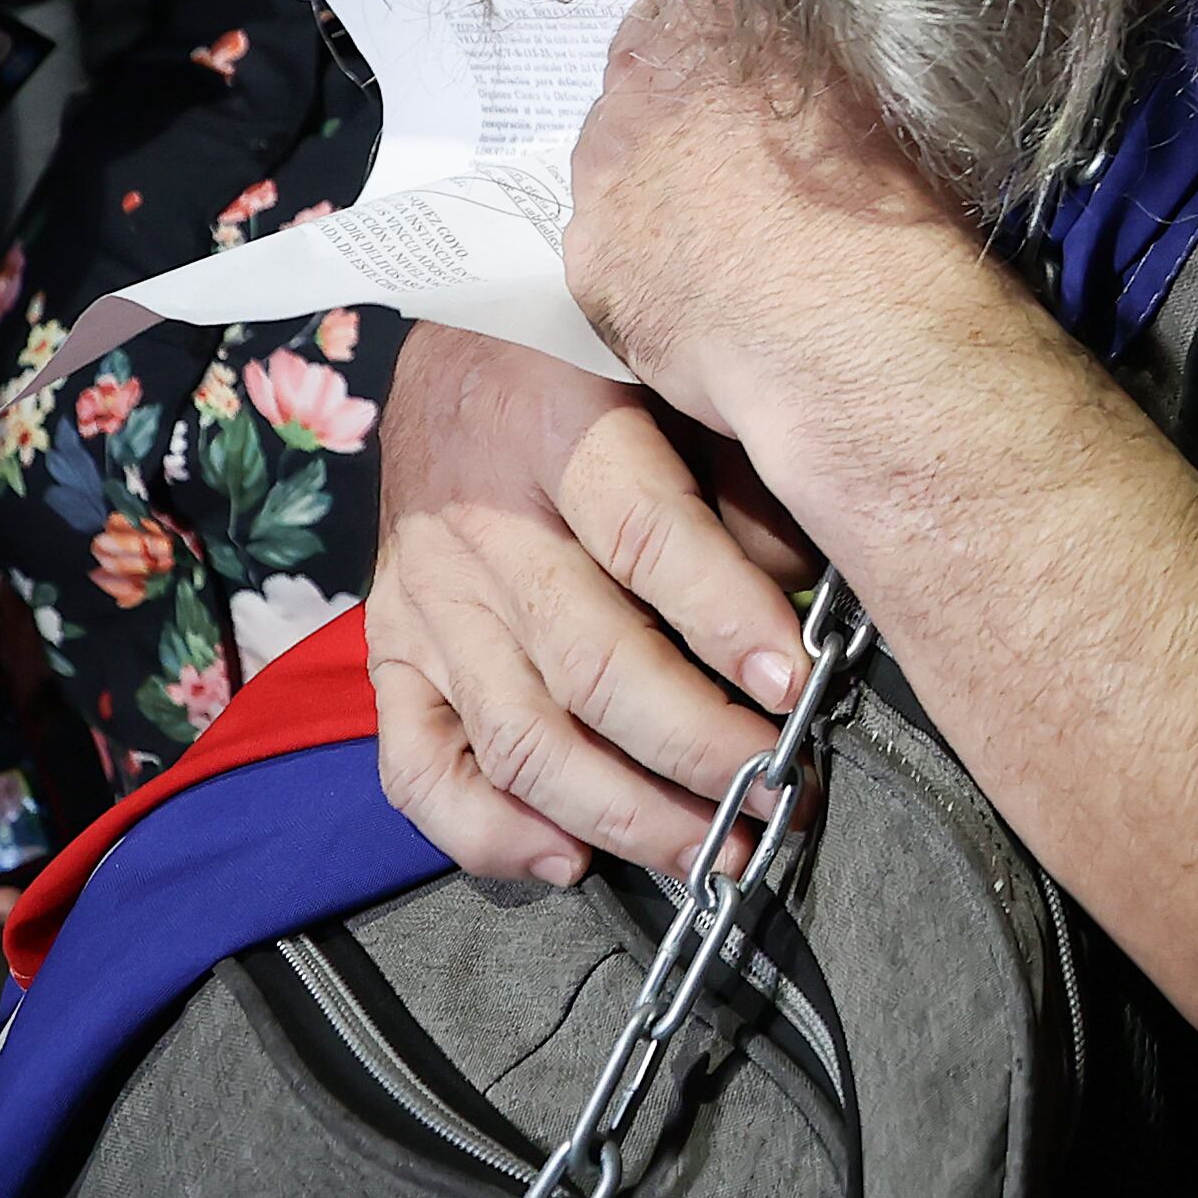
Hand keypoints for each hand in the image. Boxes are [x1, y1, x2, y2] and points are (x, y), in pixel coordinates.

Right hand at [364, 322, 817, 886]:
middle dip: (699, 749)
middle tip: (779, 791)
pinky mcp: (391, 652)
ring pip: (525, 738)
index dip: (728, 619)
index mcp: (558, 432)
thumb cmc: (590, 365)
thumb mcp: (673, 380)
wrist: (456, 338)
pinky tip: (569, 858)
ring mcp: (427, 601)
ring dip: (629, 815)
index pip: (646, 538)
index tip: (797, 680)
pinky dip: (491, 834)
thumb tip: (806, 588)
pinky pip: (421, 771)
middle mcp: (482, 527)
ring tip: (714, 846)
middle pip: (593, 666)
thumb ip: (738, 476)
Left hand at [562, 0, 949, 429]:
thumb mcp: (870, 90)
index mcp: (714, 18)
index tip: (728, 76)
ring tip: (717, 238)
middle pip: (635, 79)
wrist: (845, 317)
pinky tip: (694, 293)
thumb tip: (807, 67)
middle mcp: (641, 81)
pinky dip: (638, 267)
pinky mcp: (588, 257)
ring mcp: (604, 169)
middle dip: (670, 114)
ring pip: (610, 166)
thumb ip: (812, 58)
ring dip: (648, 187)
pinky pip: (603, 253)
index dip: (705, 41)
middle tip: (728, 167)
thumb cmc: (883, 203)